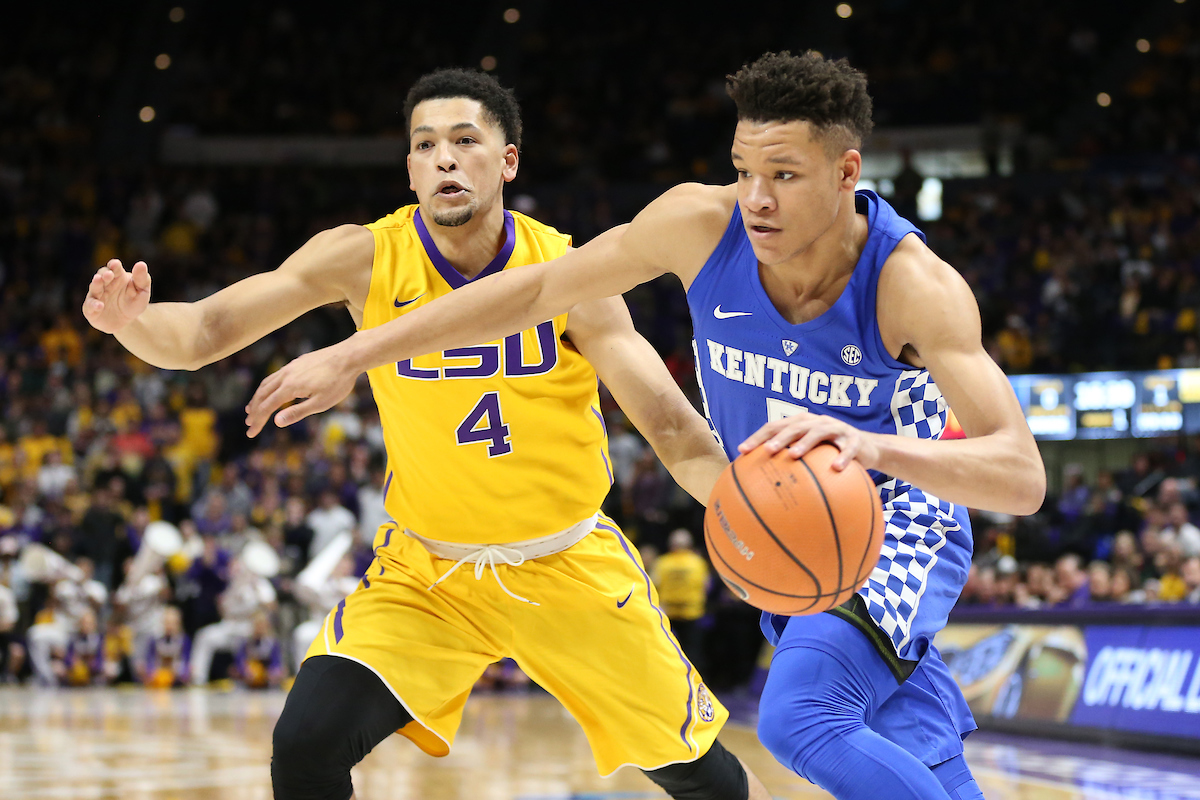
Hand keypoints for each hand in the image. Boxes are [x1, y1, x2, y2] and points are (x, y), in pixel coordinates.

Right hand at [82, 259, 151, 333]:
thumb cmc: (135, 302)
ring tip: (98, 280)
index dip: (114, 265)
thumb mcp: (142, 291)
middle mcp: (104, 284)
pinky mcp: (91, 309)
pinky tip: (99, 306)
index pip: (114, 268)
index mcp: (117, 276)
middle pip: (102, 275)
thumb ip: (142, 279)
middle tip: (109, 274)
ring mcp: (96, 296)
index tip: (116, 264)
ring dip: (96, 284)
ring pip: (94, 288)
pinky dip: (93, 305)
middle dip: (104, 274)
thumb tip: (141, 264)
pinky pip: (90, 306)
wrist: (128, 321)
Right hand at [244, 341, 360, 437]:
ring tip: (252, 408)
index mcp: (290, 387)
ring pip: (267, 383)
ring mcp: (291, 367)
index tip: (251, 433)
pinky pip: (276, 376)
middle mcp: (286, 375)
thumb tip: (276, 422)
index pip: (267, 407)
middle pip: (262, 394)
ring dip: (258, 397)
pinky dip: (268, 386)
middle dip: (254, 410)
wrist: (349, 356)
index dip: (258, 421)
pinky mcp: (297, 362)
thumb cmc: (338, 382)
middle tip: (249, 423)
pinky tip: (271, 391)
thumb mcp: (321, 403)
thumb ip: (298, 412)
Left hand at [737, 412, 879, 470]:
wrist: (867, 448)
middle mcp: (817, 422)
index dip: (758, 437)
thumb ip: (788, 461)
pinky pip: (848, 448)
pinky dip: (842, 457)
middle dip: (779, 437)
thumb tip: (759, 483)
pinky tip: (835, 469)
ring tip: (794, 455)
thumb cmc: (829, 452)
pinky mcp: (854, 440)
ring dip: (805, 443)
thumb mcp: (810, 454)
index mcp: (802, 423)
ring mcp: (836, 429)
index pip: (775, 426)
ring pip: (819, 432)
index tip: (742, 451)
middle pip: (794, 426)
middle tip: (767, 450)